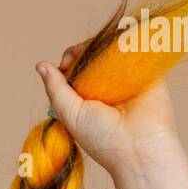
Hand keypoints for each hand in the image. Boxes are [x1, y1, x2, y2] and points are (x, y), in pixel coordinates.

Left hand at [35, 41, 180, 175]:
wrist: (140, 147)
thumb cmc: (103, 138)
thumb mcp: (70, 114)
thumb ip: (55, 89)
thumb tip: (41, 65)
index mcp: (87, 99)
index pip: (75, 70)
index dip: (69, 62)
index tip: (65, 64)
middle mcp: (106, 88)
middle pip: (92, 57)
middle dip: (82, 51)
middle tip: (76, 56)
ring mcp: (127, 79)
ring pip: (111, 50)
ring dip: (101, 45)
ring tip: (94, 50)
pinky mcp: (147, 71)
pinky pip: (134, 48)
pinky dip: (124, 41)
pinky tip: (114, 43)